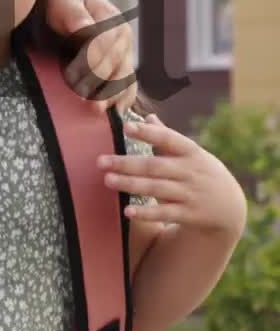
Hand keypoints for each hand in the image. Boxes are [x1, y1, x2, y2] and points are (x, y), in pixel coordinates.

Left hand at [47, 0, 136, 110]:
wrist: (65, 5)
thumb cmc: (63, 1)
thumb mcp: (65, 0)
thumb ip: (73, 12)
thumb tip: (85, 26)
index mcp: (112, 20)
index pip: (105, 46)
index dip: (91, 64)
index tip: (75, 78)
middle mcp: (123, 39)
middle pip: (117, 66)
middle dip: (102, 85)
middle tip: (88, 103)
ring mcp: (124, 54)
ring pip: (125, 78)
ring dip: (113, 96)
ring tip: (99, 111)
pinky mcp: (120, 66)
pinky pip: (128, 85)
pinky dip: (122, 99)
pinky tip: (115, 112)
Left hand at [99, 116, 246, 236]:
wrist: (230, 207)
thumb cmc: (200, 172)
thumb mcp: (191, 153)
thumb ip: (168, 136)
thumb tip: (147, 116)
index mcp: (190, 152)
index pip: (169, 139)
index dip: (149, 133)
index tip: (126, 127)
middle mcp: (190, 172)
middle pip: (154, 166)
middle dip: (126, 164)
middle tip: (100, 161)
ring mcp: (190, 194)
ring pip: (156, 189)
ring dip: (130, 185)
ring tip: (107, 180)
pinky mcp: (189, 214)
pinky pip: (165, 214)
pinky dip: (146, 213)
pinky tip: (127, 210)